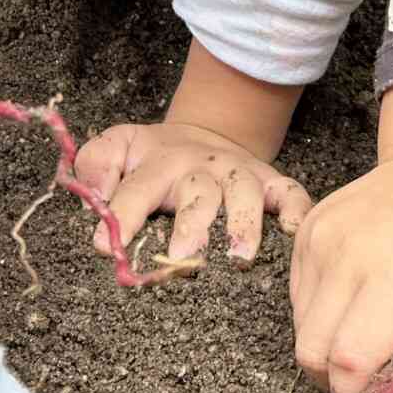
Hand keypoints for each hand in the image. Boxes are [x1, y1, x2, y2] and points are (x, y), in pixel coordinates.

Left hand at [75, 118, 312, 265]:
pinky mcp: (270, 182)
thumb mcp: (117, 147)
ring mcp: (240, 174)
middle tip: (183, 257)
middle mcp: (202, 167)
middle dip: (192, 223)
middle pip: (198, 192)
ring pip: (244, 194)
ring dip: (244, 223)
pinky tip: (295, 233)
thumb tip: (95, 199)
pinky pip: (291, 192)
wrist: (205, 135)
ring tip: (239, 258)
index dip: (122, 215)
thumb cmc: (154, 156)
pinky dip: (297, 210)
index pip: (138, 188)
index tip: (105, 246)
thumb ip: (96, 165)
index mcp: (160, 162)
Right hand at [290, 141, 392, 392]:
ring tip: (375, 326)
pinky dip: (323, 316)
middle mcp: (347, 254)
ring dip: (331, 347)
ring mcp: (319, 239)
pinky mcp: (305, 232)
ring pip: (300, 331)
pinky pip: (298, 300)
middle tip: (380, 369)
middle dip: (340, 380)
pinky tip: (360, 299)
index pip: (350, 362)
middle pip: (313, 354)